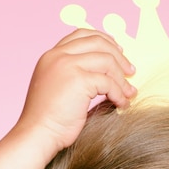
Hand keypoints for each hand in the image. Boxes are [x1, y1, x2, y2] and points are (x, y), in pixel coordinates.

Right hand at [16, 29, 135, 151]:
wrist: (38, 133)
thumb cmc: (49, 119)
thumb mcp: (58, 87)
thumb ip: (74, 74)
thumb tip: (106, 74)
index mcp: (51, 55)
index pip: (81, 35)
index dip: (104, 40)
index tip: (118, 51)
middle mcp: (58, 56)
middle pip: (97, 43)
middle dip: (119, 56)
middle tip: (130, 71)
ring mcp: (67, 66)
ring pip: (107, 61)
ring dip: (122, 78)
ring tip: (129, 93)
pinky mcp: (78, 80)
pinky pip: (108, 82)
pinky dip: (119, 93)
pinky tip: (121, 104)